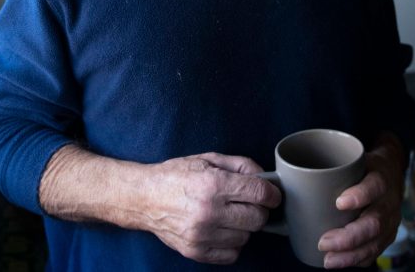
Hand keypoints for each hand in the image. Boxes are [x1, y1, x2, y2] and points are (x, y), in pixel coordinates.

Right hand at [140, 152, 281, 264]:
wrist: (143, 197)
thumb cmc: (175, 176)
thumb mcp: (207, 159)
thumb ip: (239, 165)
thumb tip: (265, 177)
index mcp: (213, 184)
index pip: (259, 194)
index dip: (271, 194)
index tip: (271, 194)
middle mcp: (208, 212)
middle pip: (257, 219)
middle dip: (258, 209)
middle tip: (247, 203)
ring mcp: (202, 235)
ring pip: (246, 237)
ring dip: (243, 227)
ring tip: (228, 215)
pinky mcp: (196, 251)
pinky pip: (232, 254)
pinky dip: (232, 243)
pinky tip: (221, 229)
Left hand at [317, 134, 405, 268]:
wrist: (388, 173)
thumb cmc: (360, 168)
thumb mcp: (349, 159)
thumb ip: (326, 167)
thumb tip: (278, 178)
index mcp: (380, 177)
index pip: (374, 186)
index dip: (359, 195)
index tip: (338, 203)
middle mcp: (388, 201)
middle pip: (375, 222)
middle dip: (349, 236)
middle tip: (323, 242)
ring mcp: (391, 221)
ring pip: (376, 242)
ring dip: (351, 254)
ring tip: (328, 259)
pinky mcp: (388, 235)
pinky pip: (375, 252)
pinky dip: (357, 259)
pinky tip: (340, 261)